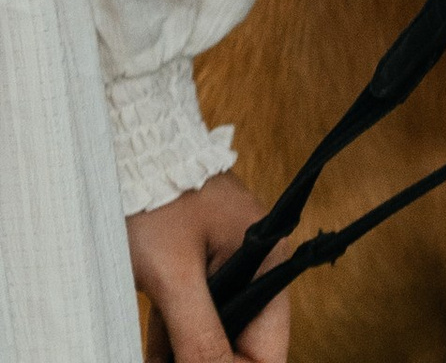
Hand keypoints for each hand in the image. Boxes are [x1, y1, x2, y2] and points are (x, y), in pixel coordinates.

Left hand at [128, 169, 288, 360]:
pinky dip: (175, 337)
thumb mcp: (175, 277)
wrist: (130, 151)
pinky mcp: (200, 261)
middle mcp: (256, 263)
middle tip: (167, 362)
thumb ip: (200, 334)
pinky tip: (154, 350)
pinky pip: (195, 313)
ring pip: (215, 331)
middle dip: (209, 362)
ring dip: (186, 354)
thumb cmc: (156, 202)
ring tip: (157, 357)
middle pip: (242, 341)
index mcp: (267, 262)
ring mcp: (228, 261)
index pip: (267, 348)